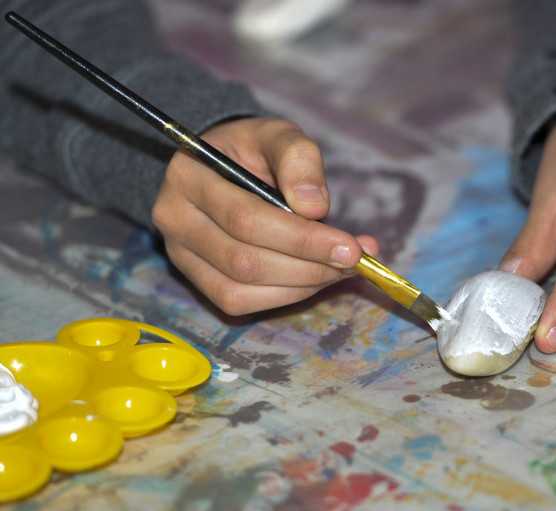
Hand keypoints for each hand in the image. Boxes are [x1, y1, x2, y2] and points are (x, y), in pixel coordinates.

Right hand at [152, 117, 378, 313]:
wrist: (224, 164)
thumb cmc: (253, 150)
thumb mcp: (277, 135)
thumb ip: (298, 158)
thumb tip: (314, 208)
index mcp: (188, 175)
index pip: (246, 219)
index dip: (303, 240)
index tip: (351, 247)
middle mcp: (174, 218)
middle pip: (244, 261)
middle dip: (309, 267)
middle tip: (354, 260)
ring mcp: (181, 254)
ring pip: (240, 290)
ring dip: (300, 286)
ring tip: (341, 269)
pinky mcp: (195, 279)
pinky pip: (237, 302)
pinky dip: (284, 296)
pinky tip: (314, 279)